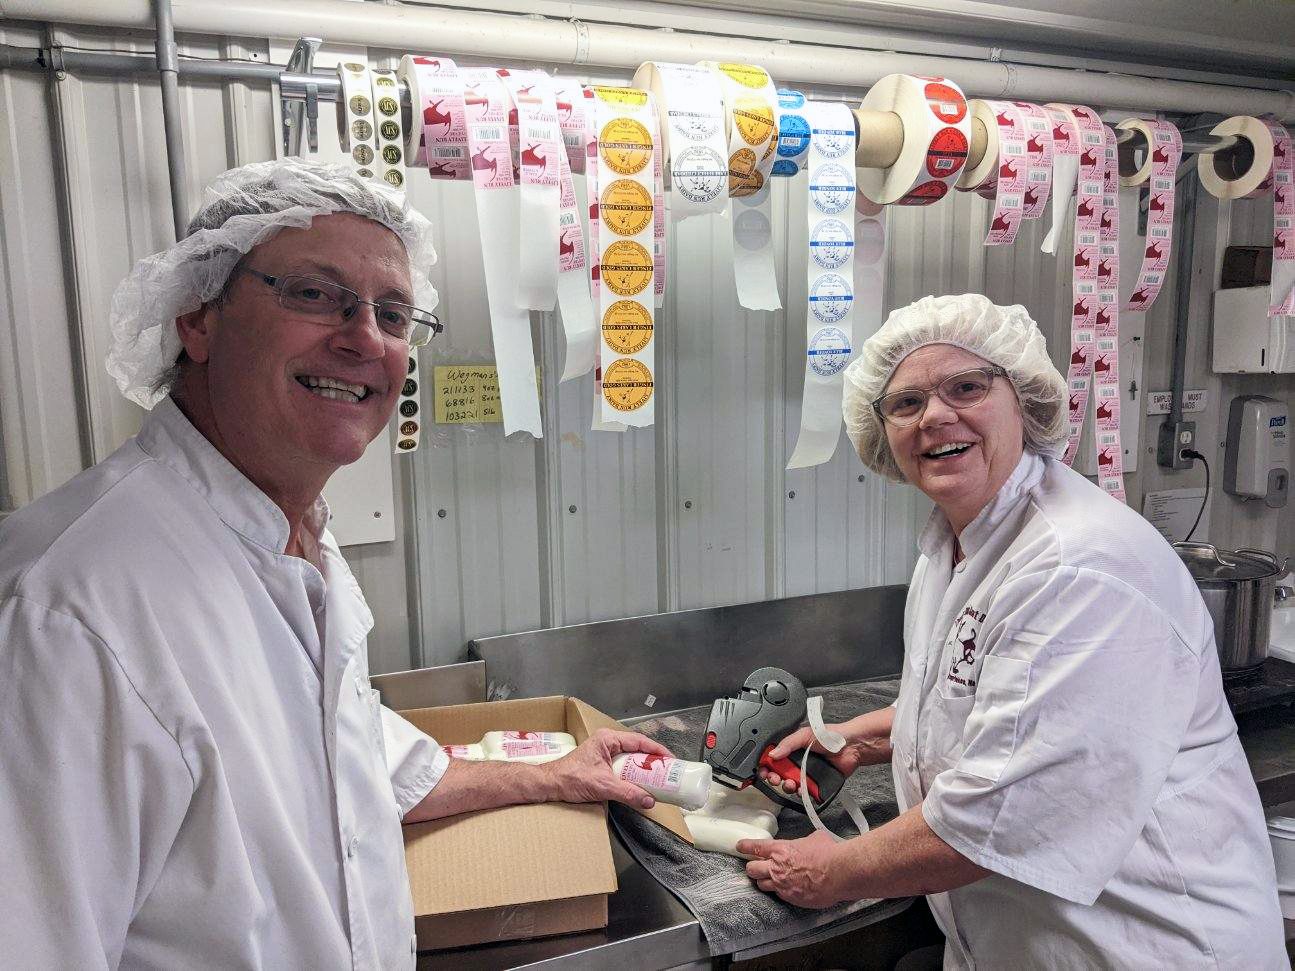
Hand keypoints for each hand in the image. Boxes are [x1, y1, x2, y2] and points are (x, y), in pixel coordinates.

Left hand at [538, 728, 671, 809]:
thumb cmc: (570, 778)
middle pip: (636, 749)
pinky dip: (632, 775)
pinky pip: (622, 767)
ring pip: (630, 758)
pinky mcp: (600, 764)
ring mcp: (603, 753)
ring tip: (658, 779)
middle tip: (667, 771)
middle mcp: (607, 743)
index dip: (657, 750)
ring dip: (642, 769)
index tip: (670, 760)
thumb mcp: (603, 786)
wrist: (550, 785)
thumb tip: (649, 800)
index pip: (639, 741)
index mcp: (608, 739)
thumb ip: (628, 792)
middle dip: (652, 760)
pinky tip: (639, 785)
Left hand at [738, 830, 844, 908]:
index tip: (739, 846)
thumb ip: (804, 841)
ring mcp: (782, 885)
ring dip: (763, 881)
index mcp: (780, 850)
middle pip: (752, 869)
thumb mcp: (814, 838)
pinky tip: (786, 888)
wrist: (839, 873)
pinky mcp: (790, 898)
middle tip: (755, 866)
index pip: (755, 848)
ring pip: (761, 885)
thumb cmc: (829, 853)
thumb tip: (807, 843)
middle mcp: (777, 868)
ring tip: (768, 879)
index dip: (745, 847)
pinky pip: (778, 895)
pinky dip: (779, 891)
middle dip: (752, 867)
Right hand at [759, 716, 888, 794]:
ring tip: (789, 783)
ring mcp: (805, 773)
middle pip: (778, 773)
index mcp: (792, 748)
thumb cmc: (830, 736)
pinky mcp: (815, 784)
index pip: (773, 758)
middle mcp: (797, 761)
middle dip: (773, 777)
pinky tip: (801, 789)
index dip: (766, 765)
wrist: (851, 747)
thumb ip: (788, 743)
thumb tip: (772, 754)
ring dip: (786, 786)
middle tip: (774, 778)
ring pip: (790, 784)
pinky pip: (804, 792)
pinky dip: (801, 792)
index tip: (763, 770)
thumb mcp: (805, 735)